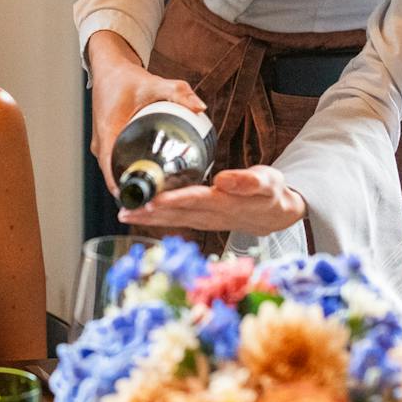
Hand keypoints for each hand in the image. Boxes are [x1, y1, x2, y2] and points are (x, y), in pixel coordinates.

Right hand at [86, 30, 205, 194]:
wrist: (108, 68)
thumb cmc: (125, 78)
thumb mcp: (153, 84)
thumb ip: (178, 93)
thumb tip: (200, 107)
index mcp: (108, 133)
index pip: (113, 172)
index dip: (130, 190)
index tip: (150, 201)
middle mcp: (101, 145)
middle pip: (116, 178)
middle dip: (140, 191)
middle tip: (167, 199)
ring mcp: (104, 146)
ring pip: (117, 173)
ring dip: (137, 183)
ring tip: (165, 193)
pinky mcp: (108, 144)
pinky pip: (118, 164)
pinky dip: (134, 171)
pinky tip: (156, 177)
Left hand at [116, 165, 305, 235]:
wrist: (277, 215)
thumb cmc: (271, 193)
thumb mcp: (268, 183)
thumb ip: (248, 181)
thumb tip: (222, 179)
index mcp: (226, 203)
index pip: (195, 201)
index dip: (174, 201)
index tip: (153, 199)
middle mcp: (212, 216)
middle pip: (177, 214)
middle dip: (150, 213)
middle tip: (125, 210)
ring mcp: (206, 222)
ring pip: (173, 220)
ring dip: (148, 218)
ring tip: (124, 214)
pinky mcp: (202, 221)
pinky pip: (176, 220)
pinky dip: (157, 218)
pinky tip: (140, 213)